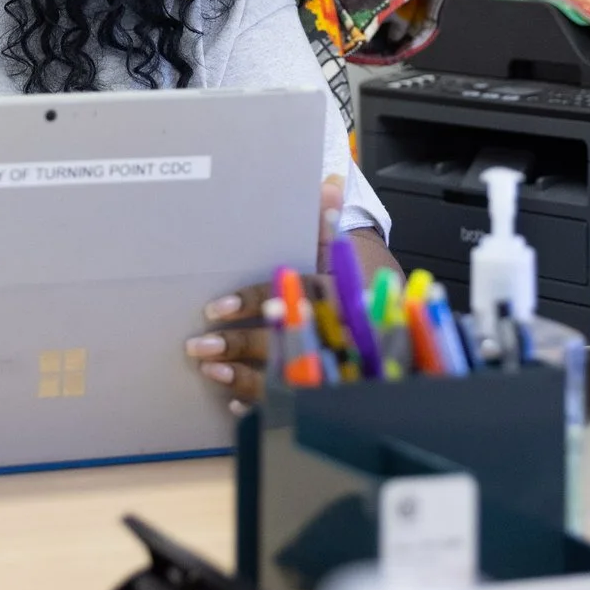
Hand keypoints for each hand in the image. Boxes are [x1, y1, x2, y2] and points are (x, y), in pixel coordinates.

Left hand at [186, 177, 351, 412]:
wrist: (390, 329)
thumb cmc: (350, 289)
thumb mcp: (344, 256)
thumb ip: (327, 226)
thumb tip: (329, 182)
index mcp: (334, 296)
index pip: (290, 296)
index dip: (250, 302)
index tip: (215, 308)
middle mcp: (333, 334)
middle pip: (282, 340)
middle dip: (239, 345)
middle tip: (199, 346)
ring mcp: (329, 368)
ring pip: (284, 376)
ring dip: (242, 377)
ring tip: (210, 372)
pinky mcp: (321, 393)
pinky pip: (290, 406)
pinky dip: (260, 407)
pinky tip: (233, 404)